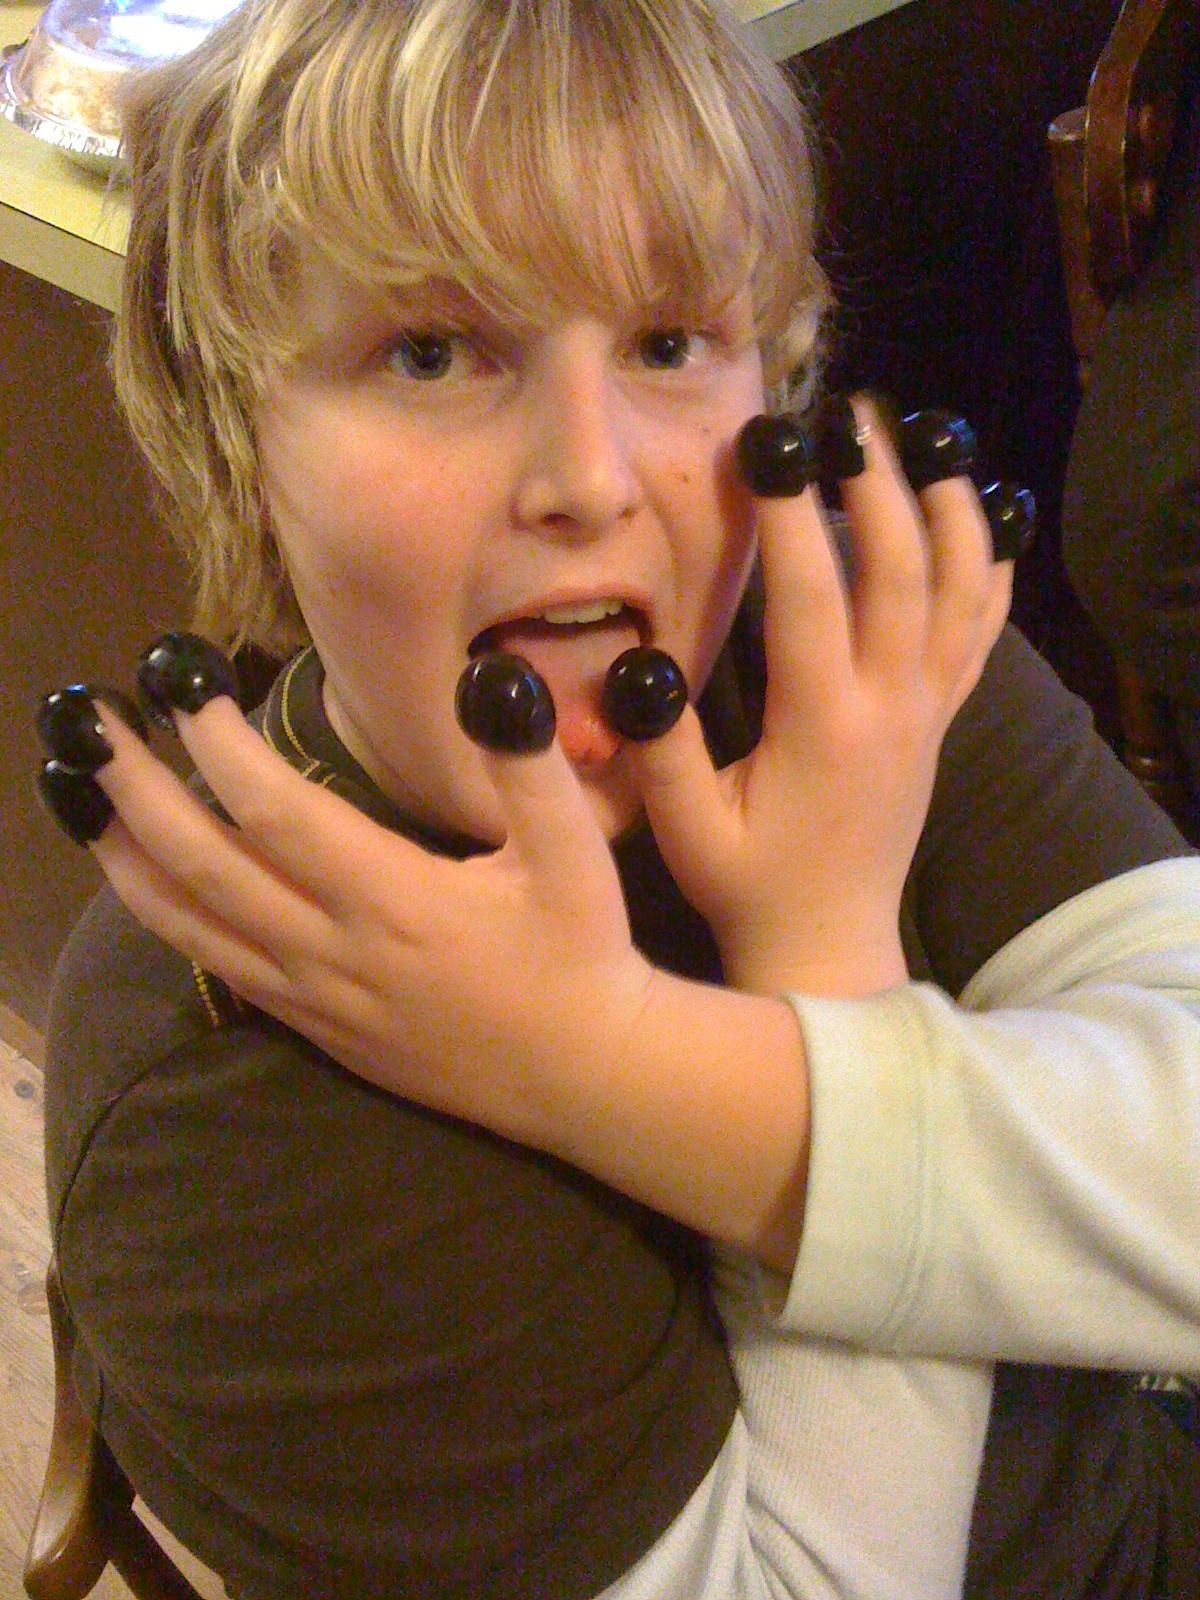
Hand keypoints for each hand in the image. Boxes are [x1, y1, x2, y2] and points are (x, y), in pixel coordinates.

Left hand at [39, 679, 810, 1264]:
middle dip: (134, 788)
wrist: (580, 1076)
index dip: (218, 744)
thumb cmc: (579, 952)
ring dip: (123, 855)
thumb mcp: (575, 855)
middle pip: (204, 863)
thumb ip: (528, 765)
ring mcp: (313, 998)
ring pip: (190, 925)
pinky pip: (218, 969)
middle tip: (83, 723)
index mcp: (393, 898)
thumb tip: (487, 677)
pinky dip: (167, 918)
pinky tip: (143, 883)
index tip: (180, 683)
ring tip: (75, 796)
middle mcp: (333, 949)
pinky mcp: (313, 1029)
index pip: (276, 811)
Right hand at [625, 398, 1012, 995]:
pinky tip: (982, 518)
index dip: (792, 515)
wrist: (828, 943)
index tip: (771, 446)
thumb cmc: (748, 886)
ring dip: (950, 510)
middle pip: (903, 572)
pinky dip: (989, 569)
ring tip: (929, 442)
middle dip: (880, 484)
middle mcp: (890, 708)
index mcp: (823, 728)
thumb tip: (636, 665)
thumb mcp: (687, 830)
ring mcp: (927, 713)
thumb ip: (662, 748)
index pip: (813, 598)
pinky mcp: (941, 722)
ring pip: (961, 592)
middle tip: (851, 418)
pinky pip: (983, 633)